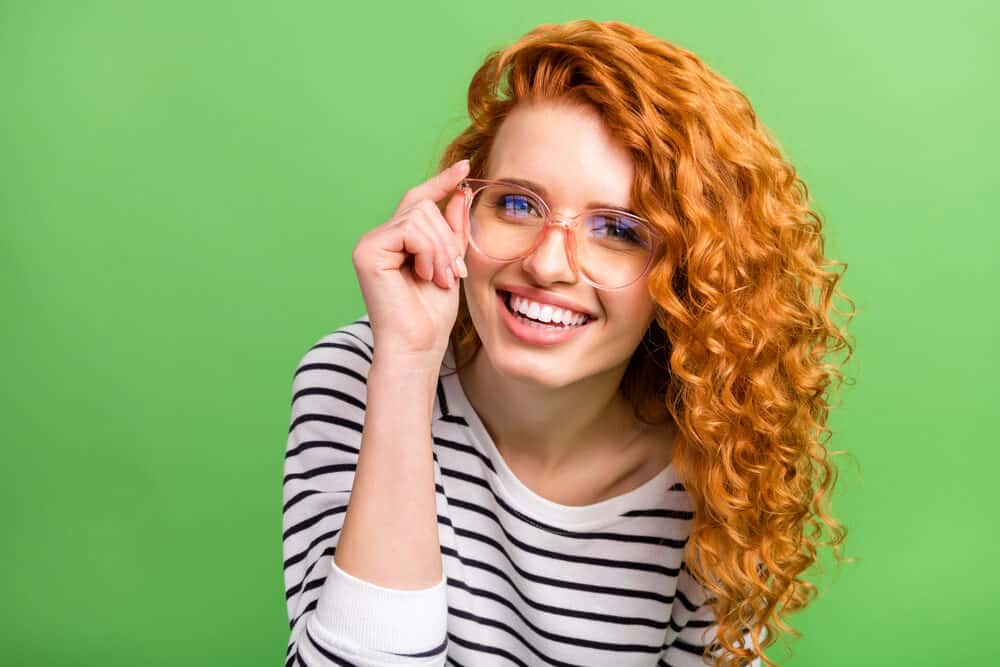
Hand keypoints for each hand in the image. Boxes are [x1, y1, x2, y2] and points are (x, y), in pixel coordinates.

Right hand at [352, 159, 470, 368]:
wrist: (418, 346)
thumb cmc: (432, 314)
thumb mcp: (451, 264)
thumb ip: (452, 230)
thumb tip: (459, 192)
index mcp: (396, 241)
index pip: (419, 201)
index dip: (441, 183)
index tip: (464, 167)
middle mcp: (379, 238)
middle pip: (423, 208)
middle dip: (447, 239)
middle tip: (451, 274)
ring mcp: (370, 243)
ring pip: (420, 217)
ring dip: (441, 250)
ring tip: (440, 279)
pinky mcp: (367, 251)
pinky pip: (410, 230)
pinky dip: (428, 252)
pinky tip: (425, 275)